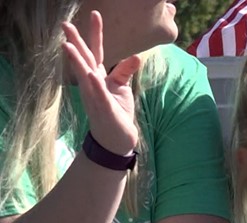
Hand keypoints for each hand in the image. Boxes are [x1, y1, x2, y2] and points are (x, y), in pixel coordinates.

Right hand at [62, 11, 139, 155]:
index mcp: (97, 76)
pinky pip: (99, 96)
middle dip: (75, 42)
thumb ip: (124, 71)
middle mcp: (92, 84)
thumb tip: (136, 56)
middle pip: (84, 60)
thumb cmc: (116, 111)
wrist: (115, 138)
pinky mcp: (104, 109)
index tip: (95, 14)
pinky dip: (95, 85)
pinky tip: (91, 74)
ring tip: (67, 45)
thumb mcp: (121, 88)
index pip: (96, 51)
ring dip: (76, 62)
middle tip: (65, 24)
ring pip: (84, 76)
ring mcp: (95, 96)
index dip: (95, 33)